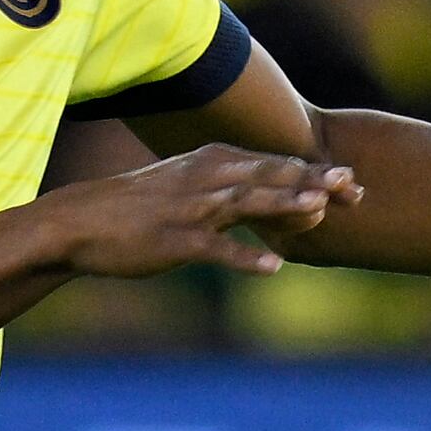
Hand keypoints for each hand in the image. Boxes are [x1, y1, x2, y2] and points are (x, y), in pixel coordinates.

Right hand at [36, 141, 358, 279]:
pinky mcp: (173, 242)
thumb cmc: (135, 208)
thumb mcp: (183, 185)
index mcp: (211, 164)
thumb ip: (226, 189)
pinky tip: (273, 267)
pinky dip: (244, 256)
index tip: (352, 181)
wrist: (77, 222)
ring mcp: (190, 210)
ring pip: (246, 204)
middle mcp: (206, 180)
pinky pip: (215, 249)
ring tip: (321, 210)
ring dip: (284, 206)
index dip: (313, 173)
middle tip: (353, 187)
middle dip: (312, 182)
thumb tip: (265, 196)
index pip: (272, 164)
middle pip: (269, 177)